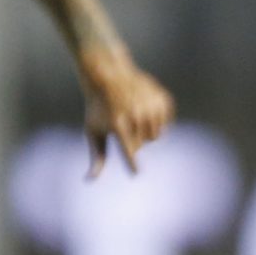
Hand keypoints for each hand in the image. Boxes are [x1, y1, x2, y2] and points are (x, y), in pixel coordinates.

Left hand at [78, 44, 175, 177]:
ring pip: (156, 136)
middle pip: (143, 145)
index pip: (128, 150)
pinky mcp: (162, 99)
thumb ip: (96, 157)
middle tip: (122, 124)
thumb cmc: (98, 107)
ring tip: (134, 118)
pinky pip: (166, 123)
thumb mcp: (93, 131)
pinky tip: (146, 110)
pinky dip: (157, 121)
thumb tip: (89, 180)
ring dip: (146, 133)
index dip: (132, 163)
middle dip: (134, 140)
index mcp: (117, 124)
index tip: (136, 173)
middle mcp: (135, 115)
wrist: (109, 74)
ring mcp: (150, 106)